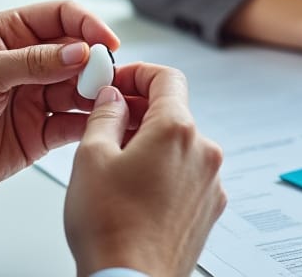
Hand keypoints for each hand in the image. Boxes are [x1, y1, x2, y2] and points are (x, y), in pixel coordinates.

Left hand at [0, 1, 117, 208]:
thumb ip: (33, 62)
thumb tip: (79, 51)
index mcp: (8, 34)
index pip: (61, 16)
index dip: (87, 25)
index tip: (107, 43)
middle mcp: (27, 62)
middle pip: (78, 52)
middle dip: (96, 63)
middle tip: (105, 78)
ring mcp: (36, 96)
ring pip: (81, 88)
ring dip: (97, 94)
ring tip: (106, 103)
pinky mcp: (40, 131)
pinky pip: (74, 123)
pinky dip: (90, 122)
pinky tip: (99, 124)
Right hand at [64, 64, 225, 276]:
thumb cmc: (110, 228)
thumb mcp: (91, 157)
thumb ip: (104, 115)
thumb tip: (112, 98)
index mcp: (177, 131)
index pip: (166, 78)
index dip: (137, 72)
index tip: (118, 80)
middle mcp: (204, 153)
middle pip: (173, 113)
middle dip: (139, 111)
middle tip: (106, 121)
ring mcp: (210, 184)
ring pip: (179, 145)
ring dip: (150, 143)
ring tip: (115, 164)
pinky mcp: (208, 209)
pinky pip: (186, 174)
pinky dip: (163, 171)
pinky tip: (134, 190)